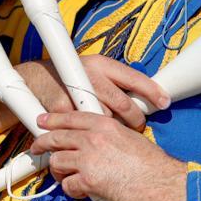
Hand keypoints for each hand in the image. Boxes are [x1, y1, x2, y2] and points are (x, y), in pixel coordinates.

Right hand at [0, 55, 169, 141]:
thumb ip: (115, 84)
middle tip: (138, 127)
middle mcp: (91, 74)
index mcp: (103, 65)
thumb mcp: (94, 72)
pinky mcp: (63, 110)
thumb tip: (147, 98)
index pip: (134, 77)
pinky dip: (89, 134)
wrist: (35, 80)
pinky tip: (90, 135)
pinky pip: (84, 128)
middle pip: (123, 103)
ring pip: (106, 118)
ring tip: (113, 132)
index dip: (152, 91)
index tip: (165, 102)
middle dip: (135, 120)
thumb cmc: (71, 78)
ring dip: (112, 128)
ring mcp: (75, 92)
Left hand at [30, 111, 186, 200]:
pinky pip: (68, 186)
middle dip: (42, 144)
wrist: (163, 180)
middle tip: (37, 149)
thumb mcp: (128, 136)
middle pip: (56, 137)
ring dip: (59, 172)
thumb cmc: (151, 163)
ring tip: (66, 178)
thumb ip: (108, 136)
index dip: (52, 120)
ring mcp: (89, 158)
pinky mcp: (89, 180)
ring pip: (57, 162)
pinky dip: (73, 191)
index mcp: (104, 124)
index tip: (42, 122)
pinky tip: (82, 192)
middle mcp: (93, 138)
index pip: (70, 117)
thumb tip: (95, 144)